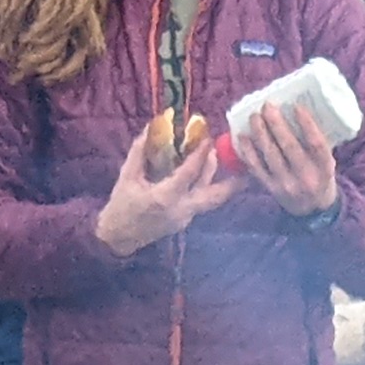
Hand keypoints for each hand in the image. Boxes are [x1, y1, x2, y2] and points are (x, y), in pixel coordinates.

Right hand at [95, 122, 244, 254]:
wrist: (118, 238)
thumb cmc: (120, 205)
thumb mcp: (127, 176)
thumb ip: (140, 151)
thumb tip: (151, 127)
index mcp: (164, 198)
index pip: (189, 174)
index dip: (200, 155)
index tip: (209, 139)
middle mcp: (180, 210)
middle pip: (214, 197)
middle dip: (232, 183)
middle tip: (246, 167)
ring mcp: (185, 218)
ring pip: (209, 199)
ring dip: (219, 179)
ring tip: (221, 156)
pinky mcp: (184, 221)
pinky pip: (200, 201)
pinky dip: (205, 185)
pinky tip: (206, 170)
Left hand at [230, 99, 342, 218]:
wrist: (313, 210)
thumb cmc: (319, 176)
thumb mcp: (326, 162)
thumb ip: (315, 143)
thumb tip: (293, 111)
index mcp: (325, 168)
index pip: (317, 144)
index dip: (307, 124)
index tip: (296, 106)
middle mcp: (306, 177)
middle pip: (289, 147)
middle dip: (276, 124)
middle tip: (267, 106)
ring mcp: (287, 184)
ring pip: (270, 155)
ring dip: (260, 133)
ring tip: (254, 116)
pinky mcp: (272, 189)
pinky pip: (257, 167)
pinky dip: (248, 151)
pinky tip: (243, 137)